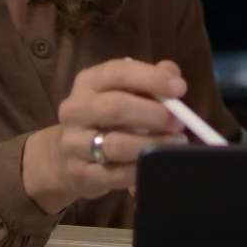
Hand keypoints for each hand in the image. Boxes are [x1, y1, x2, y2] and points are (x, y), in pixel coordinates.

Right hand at [22, 58, 189, 213]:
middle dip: (154, 114)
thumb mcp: (126, 92)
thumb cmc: (107, 118)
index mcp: (89, 82)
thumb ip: (150, 80)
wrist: (66, 156)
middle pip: (115, 107)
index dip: (151, 78)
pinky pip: (115, 174)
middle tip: (180, 122)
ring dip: (152, 144)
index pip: (118, 73)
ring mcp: (72, 142)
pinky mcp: (78, 172)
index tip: (180, 88)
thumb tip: (172, 74)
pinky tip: (155, 165)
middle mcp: (75, 109)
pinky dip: (140, 170)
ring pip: (116, 144)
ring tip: (175, 143)